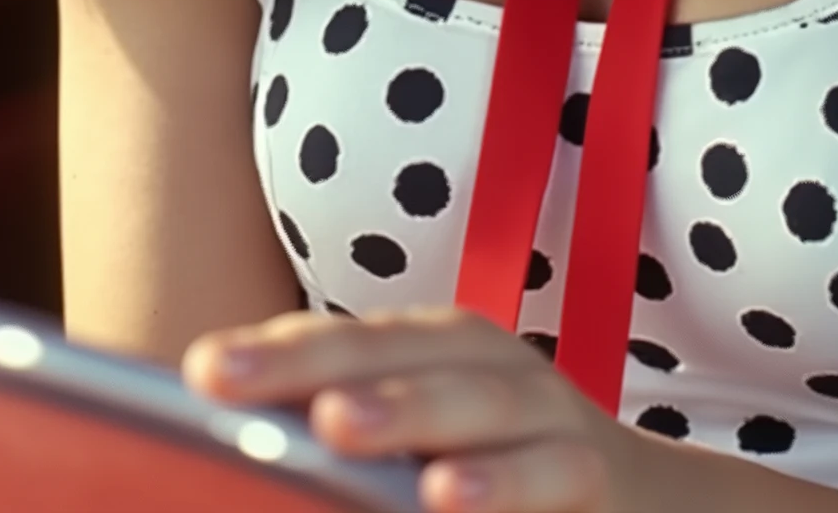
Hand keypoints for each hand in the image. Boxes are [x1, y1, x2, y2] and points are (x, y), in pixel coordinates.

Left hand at [183, 304, 680, 512]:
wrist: (639, 502)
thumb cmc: (497, 469)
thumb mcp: (423, 446)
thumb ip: (347, 439)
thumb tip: (231, 463)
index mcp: (433, 348)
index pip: (344, 340)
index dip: (274, 349)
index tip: (198, 369)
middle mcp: (486, 363)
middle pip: (395, 354)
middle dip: (312, 365)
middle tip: (232, 379)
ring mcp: (543, 412)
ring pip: (472, 401)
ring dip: (403, 411)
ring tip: (335, 428)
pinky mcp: (590, 471)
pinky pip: (548, 474)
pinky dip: (501, 484)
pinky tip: (447, 497)